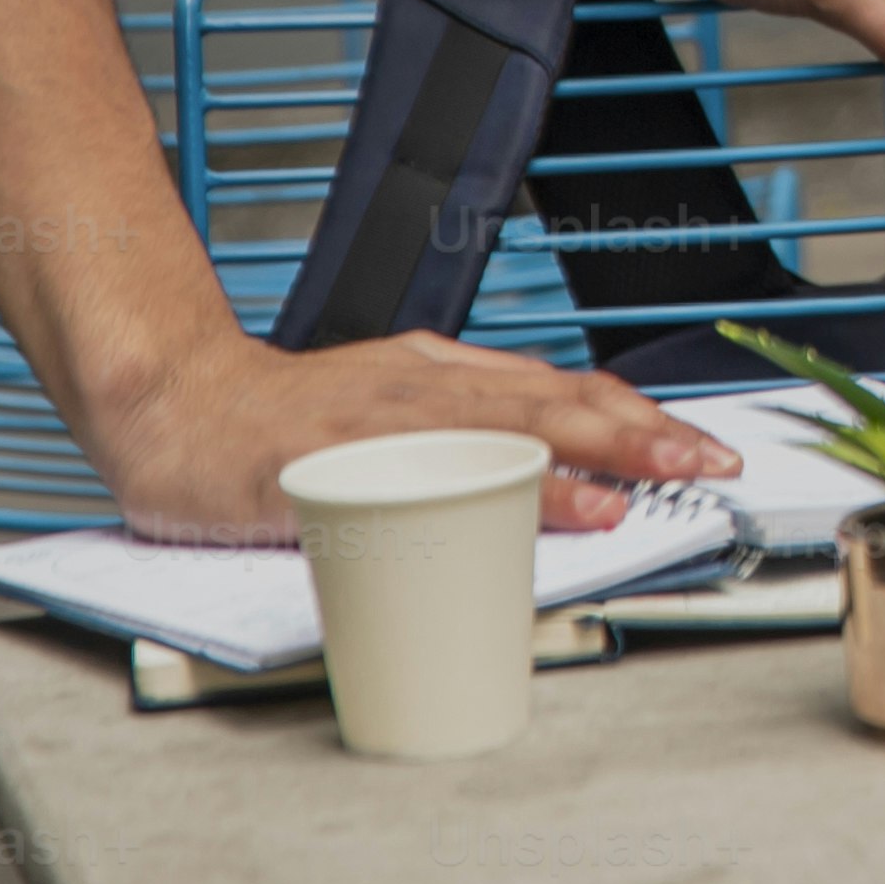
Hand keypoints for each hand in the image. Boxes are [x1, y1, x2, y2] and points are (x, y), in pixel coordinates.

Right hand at [90, 320, 729, 545]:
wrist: (178, 409)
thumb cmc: (288, 425)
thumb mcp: (393, 411)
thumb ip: (465, 432)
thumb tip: (559, 474)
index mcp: (444, 375)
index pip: (563, 390)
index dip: (640, 417)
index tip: (703, 446)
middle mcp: (422, 385)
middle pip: (550, 401)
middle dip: (639, 433)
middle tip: (706, 461)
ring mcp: (377, 419)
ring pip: (495, 428)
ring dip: (579, 456)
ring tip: (643, 485)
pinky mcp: (327, 458)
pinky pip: (417, 474)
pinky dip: (473, 487)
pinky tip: (516, 508)